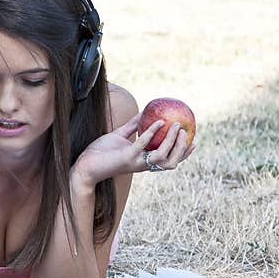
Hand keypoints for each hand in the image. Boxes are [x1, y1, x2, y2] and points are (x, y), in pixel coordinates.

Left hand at [72, 113, 195, 186]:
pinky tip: (158, 121)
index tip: (194, 142)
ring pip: (161, 157)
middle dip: (181, 148)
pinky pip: (142, 144)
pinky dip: (152, 133)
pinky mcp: (126, 158)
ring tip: (175, 125)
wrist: (84, 165)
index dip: (183, 154)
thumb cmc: (100, 152)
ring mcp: (135, 162)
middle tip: (186, 131)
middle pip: (171, 162)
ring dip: (171, 141)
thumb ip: (132, 126)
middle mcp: (142, 165)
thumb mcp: (119, 136)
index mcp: (143, 161)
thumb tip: (143, 112)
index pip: (169, 161)